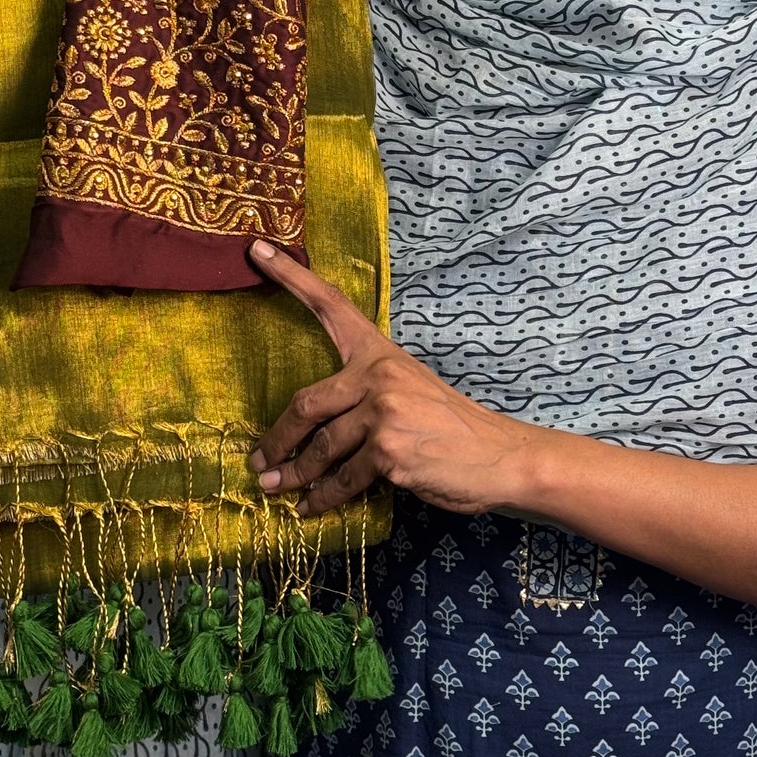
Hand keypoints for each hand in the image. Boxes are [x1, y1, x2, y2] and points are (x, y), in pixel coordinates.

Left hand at [247, 240, 546, 517]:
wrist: (500, 457)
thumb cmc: (450, 427)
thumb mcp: (409, 390)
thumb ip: (364, 396)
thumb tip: (313, 429)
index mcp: (379, 353)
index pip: (330, 306)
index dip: (290, 275)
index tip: (256, 249)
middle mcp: (378, 376)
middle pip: (305, 404)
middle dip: (276, 439)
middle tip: (258, 462)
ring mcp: (383, 414)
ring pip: (319, 448)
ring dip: (293, 475)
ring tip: (275, 488)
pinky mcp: (388, 453)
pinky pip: (341, 479)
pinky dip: (322, 498)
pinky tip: (311, 507)